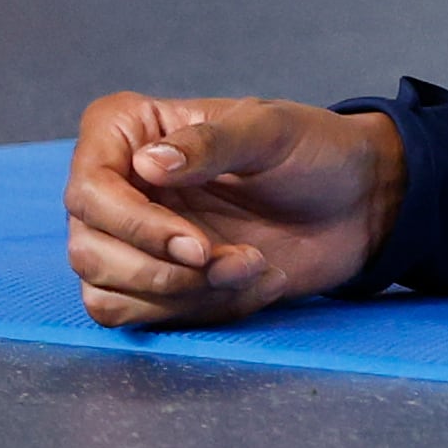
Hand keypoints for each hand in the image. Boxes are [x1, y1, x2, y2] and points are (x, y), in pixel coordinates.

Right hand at [61, 91, 403, 329]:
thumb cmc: (313, 150)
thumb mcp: (272, 131)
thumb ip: (213, 143)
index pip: (89, 189)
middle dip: (164, 271)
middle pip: (89, 250)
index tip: (196, 244)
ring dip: (186, 294)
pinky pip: (145, 317)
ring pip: (109, 293)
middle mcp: (116, 188)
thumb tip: (146, 165)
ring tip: (255, 266)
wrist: (358, 201)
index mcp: (129, 133)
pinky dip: (202, 310)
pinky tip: (256, 284)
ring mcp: (131, 239)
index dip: (134, 226)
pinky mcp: (155, 282)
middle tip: (237, 260)